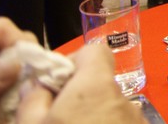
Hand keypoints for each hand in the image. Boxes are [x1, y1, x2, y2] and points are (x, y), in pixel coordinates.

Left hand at [0, 17, 34, 123]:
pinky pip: (15, 109)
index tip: (28, 61)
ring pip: (19, 84)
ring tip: (32, 102)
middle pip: (14, 56)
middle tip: (38, 83)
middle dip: (28, 67)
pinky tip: (25, 115)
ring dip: (29, 91)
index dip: (16, 42)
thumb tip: (13, 65)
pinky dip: (24, 111)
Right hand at [15, 44, 143, 123]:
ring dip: (93, 115)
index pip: (95, 50)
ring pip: (110, 107)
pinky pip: (121, 122)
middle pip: (100, 82)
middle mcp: (122, 99)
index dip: (74, 60)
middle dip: (79, 96)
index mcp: (96, 87)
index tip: (57, 81)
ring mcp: (135, 118)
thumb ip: (32, 100)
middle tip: (58, 115)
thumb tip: (35, 87)